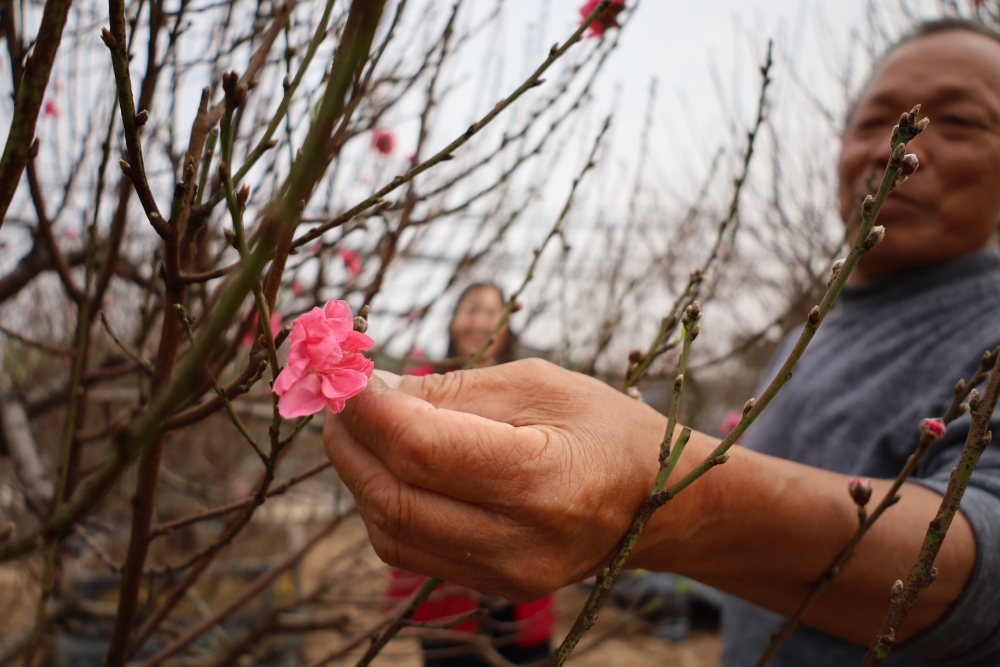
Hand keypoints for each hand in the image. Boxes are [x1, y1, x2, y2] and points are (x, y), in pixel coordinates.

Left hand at [324, 359, 687, 599]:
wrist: (658, 501)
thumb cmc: (604, 427)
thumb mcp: (537, 384)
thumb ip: (451, 390)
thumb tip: (372, 389)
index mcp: (541, 480)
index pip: (422, 451)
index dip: (369, 410)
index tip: (346, 376)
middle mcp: (520, 542)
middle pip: (395, 497)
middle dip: (350, 444)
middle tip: (338, 401)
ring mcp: (506, 574)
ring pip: (392, 532)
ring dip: (358, 477)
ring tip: (358, 430)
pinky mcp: (494, 586)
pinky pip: (411, 550)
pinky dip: (383, 505)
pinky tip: (386, 468)